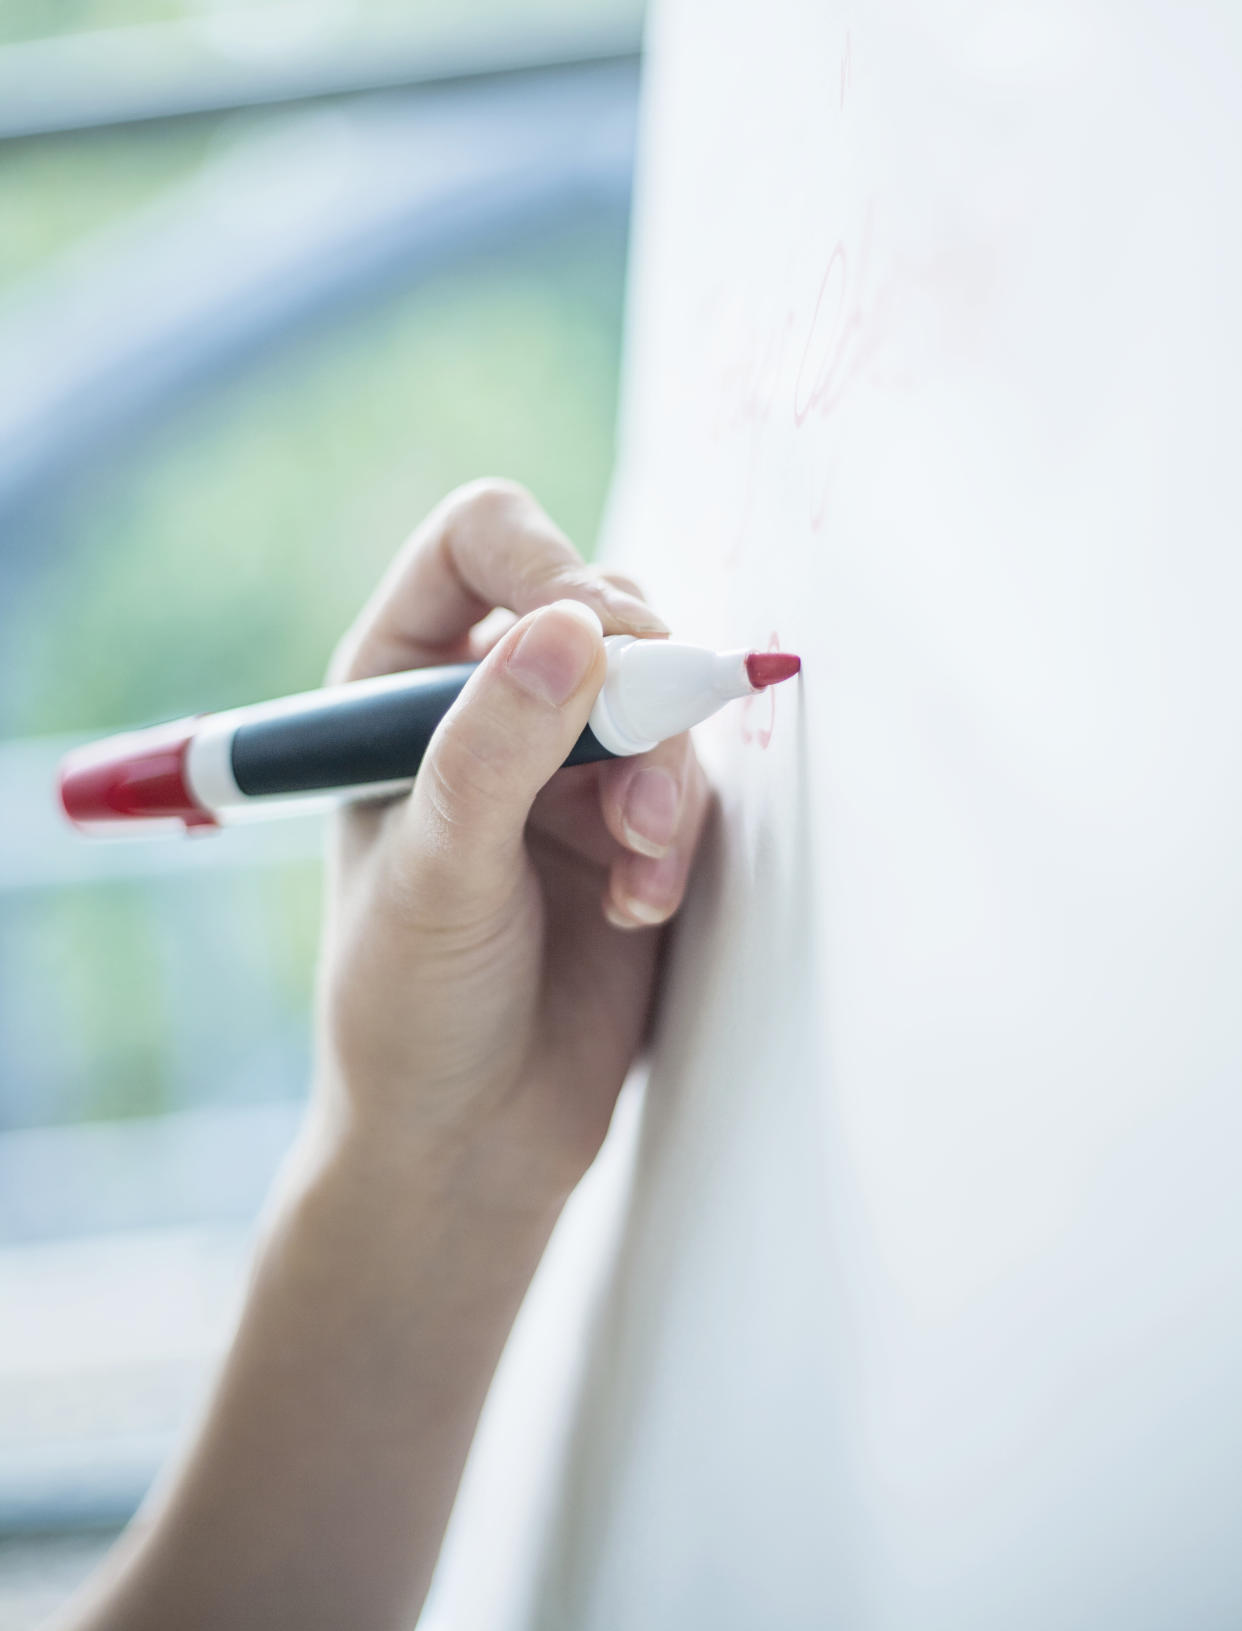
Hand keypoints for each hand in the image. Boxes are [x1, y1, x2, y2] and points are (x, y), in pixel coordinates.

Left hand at [316, 479, 711, 1207]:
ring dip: (665, 770)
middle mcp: (486, 702)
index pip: (483, 541)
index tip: (588, 643)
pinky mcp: (634, 819)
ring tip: (637, 865)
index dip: (546, 569)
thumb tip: (576, 628)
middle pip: (599, 605)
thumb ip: (497, 747)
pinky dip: (678, 832)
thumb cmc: (409, 1007)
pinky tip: (637, 903)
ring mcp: (567, 760)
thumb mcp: (438, 870)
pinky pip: (693, 773)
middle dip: (631, 689)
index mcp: (397, 682)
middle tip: (632, 781)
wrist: (472, 1138)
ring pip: (661, 690)